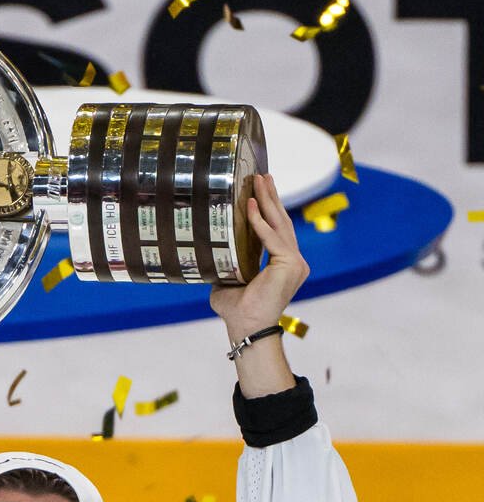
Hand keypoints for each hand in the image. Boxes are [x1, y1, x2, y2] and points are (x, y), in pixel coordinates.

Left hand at [209, 172, 308, 335]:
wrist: (244, 325)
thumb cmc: (236, 308)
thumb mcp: (228, 278)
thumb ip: (226, 261)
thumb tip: (208, 247)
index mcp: (282, 262)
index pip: (276, 229)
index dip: (269, 208)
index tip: (259, 189)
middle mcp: (293, 260)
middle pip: (281, 222)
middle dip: (271, 197)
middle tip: (262, 175)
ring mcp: (295, 262)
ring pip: (280, 224)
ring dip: (268, 200)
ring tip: (260, 181)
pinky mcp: (290, 264)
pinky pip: (272, 238)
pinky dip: (260, 222)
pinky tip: (250, 206)